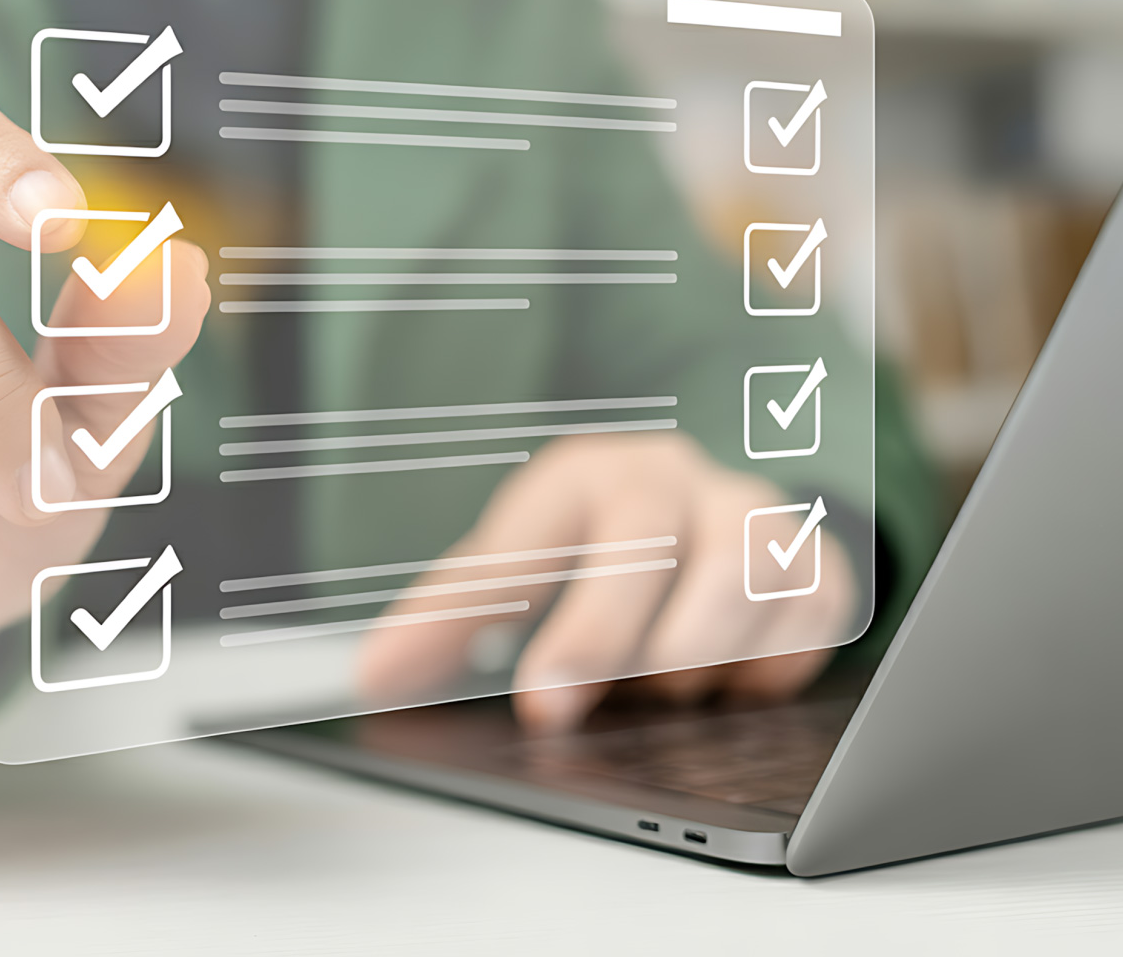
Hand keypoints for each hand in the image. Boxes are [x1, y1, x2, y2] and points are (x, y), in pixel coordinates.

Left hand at [355, 432, 854, 733]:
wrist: (690, 503)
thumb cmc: (586, 543)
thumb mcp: (513, 564)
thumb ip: (448, 618)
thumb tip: (374, 677)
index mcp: (578, 477)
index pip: (538, 536)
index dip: (522, 618)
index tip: (533, 702)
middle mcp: (666, 477)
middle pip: (644, 543)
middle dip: (604, 637)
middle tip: (561, 711)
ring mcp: (746, 508)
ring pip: (743, 573)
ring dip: (697, 653)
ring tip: (659, 692)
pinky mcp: (814, 554)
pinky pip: (813, 610)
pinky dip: (772, 664)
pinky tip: (732, 684)